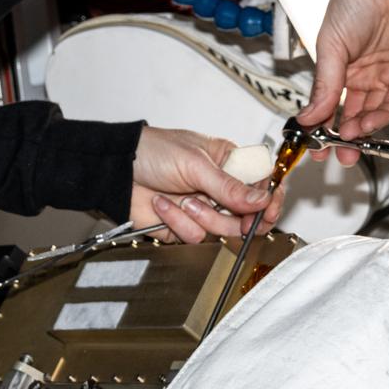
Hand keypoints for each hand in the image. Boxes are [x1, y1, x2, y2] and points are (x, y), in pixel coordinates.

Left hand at [129, 126, 283, 243]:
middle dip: (241, 219)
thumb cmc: (154, 152)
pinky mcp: (184, 227)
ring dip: (203, 217)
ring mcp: (202, 209)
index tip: (270, 209)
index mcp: (228, 163)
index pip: (262, 184)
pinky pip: (194, 236)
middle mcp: (219, 188)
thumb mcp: (195, 163)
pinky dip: (178, 222)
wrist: (117, 171)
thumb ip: (229, 185)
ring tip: (183, 200)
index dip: (271, 199)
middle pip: (248, 215)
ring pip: (222, 229)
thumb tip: (261, 200)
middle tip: (239, 219)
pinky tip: (163, 205)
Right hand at [299, 0, 388, 159]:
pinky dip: (380, 118)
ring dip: (360, 131)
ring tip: (348, 142)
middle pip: (350, 114)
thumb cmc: (356, 0)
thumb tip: (308, 117)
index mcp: (338, 64)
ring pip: (371, 113)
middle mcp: (361, 73)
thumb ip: (324, 85)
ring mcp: (384, 75)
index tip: (312, 145)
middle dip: (342, 138)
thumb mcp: (331, 45)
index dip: (320, 126)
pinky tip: (365, 125)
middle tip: (335, 155)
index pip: (327, 103)